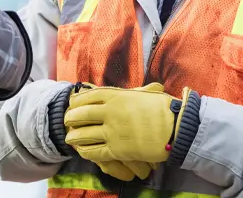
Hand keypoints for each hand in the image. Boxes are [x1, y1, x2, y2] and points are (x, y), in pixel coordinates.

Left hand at [64, 83, 188, 165]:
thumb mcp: (146, 93)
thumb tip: (127, 92)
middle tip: (66, 121)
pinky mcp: (117, 150)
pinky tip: (82, 151)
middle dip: (70, 118)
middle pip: (81, 115)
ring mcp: (112, 132)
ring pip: (84, 134)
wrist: (175, 127)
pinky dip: (85, 151)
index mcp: (117, 96)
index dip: (76, 100)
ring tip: (70, 137)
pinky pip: (94, 151)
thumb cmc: (164, 108)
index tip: (71, 103)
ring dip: (74, 136)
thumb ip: (131, 93)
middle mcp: (111, 112)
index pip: (88, 96)